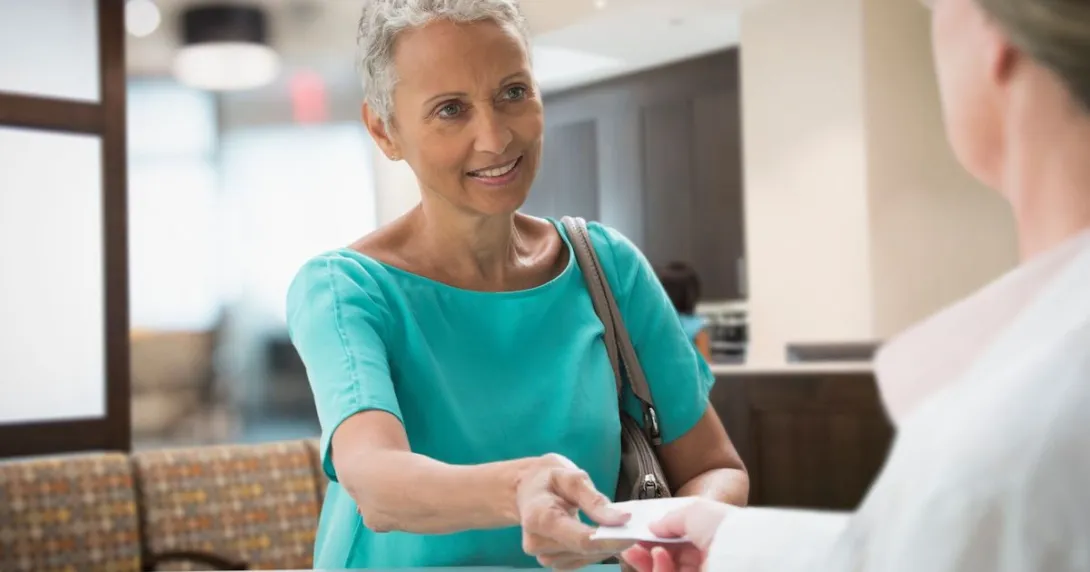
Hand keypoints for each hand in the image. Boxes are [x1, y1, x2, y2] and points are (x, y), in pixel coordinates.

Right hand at [516, 454, 634, 569]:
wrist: (525, 489)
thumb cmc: (548, 478)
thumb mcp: (571, 476)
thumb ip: (595, 500)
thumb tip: (623, 519)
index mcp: (539, 518)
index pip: (582, 540)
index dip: (611, 540)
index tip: (633, 532)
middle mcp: (537, 542)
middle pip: (585, 551)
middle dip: (611, 541)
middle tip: (630, 526)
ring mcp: (542, 555)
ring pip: (586, 559)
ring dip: (604, 546)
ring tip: (613, 527)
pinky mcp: (551, 561)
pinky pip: (581, 561)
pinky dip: (595, 550)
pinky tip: (600, 535)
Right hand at [620, 498, 729, 571]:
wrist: (745, 552)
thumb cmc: (724, 527)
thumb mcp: (695, 510)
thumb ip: (670, 518)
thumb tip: (651, 527)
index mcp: (706, 541)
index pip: (675, 544)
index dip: (654, 540)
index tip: (636, 535)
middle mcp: (702, 561)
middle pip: (665, 561)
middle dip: (643, 555)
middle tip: (628, 548)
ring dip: (649, 563)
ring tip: (645, 551)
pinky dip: (658, 571)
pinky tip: (659, 558)